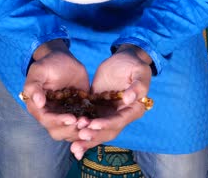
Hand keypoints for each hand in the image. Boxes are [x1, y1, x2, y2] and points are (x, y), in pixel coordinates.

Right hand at [23, 39, 90, 141]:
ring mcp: (63, 115)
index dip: (58, 121)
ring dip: (80, 130)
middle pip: (57, 131)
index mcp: (38, 107)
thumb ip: (34, 86)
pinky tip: (97, 122)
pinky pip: (81, 125)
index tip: (72, 118)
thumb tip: (38, 102)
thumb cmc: (49, 63)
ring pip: (70, 132)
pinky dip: (88, 126)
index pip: (46, 120)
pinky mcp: (76, 113)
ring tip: (90, 121)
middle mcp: (50, 115)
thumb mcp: (39, 71)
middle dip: (71, 129)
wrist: (65, 60)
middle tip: (84, 122)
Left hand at [71, 44, 152, 159]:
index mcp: (134, 109)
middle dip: (94, 136)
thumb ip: (137, 86)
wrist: (122, 60)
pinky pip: (88, 122)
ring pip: (96, 131)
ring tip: (73, 146)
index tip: (93, 124)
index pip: (119, 120)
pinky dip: (79, 130)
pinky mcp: (96, 110)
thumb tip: (129, 99)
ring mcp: (108, 115)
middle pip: (107, 131)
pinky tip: (68, 137)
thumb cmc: (133, 64)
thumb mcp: (139, 72)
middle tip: (79, 138)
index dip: (107, 124)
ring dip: (85, 139)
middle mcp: (121, 116)